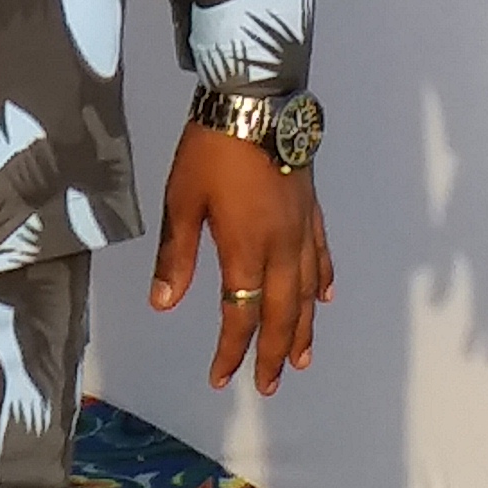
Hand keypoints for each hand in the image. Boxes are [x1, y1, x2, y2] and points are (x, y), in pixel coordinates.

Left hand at [151, 123, 331, 395]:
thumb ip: (176, 255)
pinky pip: (321, 255)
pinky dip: (323, 281)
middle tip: (269, 385)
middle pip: (283, 313)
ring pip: (308, 292)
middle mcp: (281, 248)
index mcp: (246, 249)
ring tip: (303, 359)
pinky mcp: (311, 209)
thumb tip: (163, 303)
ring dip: (305, 329)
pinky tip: (324, 297)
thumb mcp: (182, 201)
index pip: (241, 314)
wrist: (255, 101)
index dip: (232, 350)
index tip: (221, 377)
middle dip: (275, 353)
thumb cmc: (211, 150)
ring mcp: (301, 229)